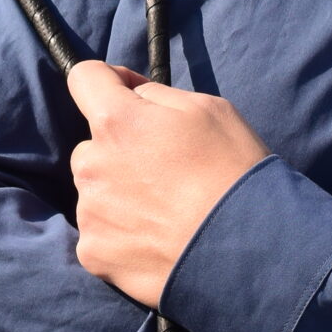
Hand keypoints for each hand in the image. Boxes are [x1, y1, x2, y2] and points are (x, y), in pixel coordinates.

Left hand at [66, 61, 269, 309]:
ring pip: (95, 190)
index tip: (131, 96)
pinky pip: (99, 231)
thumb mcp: (209, 108)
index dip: (109, 82)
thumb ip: (156, 95)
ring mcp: (89, 213)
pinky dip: (121, 233)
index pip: (84, 78)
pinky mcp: (93, 253)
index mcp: (117, 121)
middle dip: (119, 149)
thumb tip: (131, 94)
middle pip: (91, 144)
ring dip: (118, 193)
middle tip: (164, 170)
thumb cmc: (233, 171)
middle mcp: (92, 164)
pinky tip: (156, 238)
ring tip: (164, 210)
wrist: (248, 249)